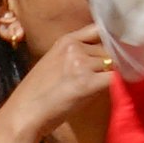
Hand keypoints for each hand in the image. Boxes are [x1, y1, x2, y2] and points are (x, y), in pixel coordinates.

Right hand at [0, 25, 115, 142]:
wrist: (25, 113)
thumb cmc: (38, 93)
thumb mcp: (53, 62)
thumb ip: (75, 55)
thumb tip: (104, 57)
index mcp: (66, 40)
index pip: (98, 29)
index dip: (111, 37)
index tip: (118, 46)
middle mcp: (75, 48)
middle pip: (108, 49)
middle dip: (111, 62)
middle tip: (106, 77)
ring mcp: (81, 64)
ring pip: (112, 64)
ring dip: (111, 75)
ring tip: (99, 88)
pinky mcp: (87, 83)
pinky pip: (114, 79)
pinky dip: (117, 85)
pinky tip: (112, 92)